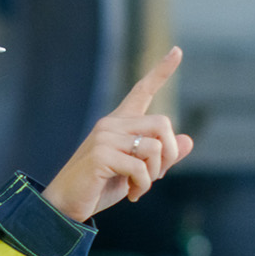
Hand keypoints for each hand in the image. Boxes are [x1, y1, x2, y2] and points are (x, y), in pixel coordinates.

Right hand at [41, 47, 194, 221]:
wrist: (66, 204)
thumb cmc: (99, 187)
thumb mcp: (136, 171)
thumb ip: (160, 157)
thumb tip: (188, 141)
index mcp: (119, 123)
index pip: (142, 90)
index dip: (161, 71)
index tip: (177, 51)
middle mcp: (112, 124)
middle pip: (162, 123)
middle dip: (169, 153)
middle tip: (157, 176)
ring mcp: (105, 137)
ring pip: (154, 147)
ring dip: (154, 175)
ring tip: (138, 188)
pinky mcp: (101, 155)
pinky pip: (140, 167)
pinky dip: (143, 185)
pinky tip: (132, 194)